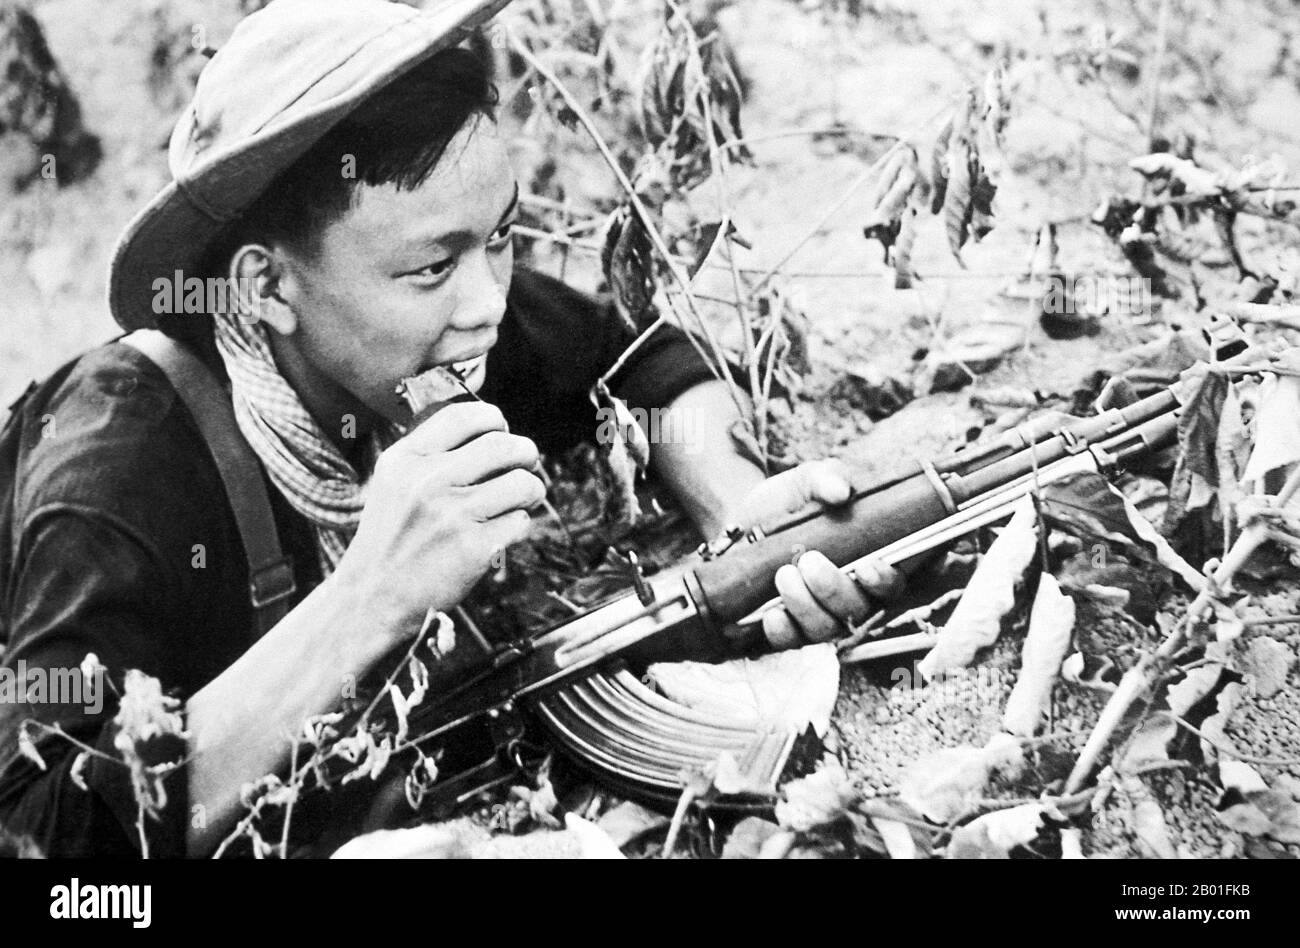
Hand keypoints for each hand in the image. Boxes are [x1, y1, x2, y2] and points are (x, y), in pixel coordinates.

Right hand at [334, 401, 544, 637]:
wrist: (372, 598)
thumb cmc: (391, 538)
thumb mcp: (393, 482)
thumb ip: (430, 452)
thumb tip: (492, 428)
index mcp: (406, 459)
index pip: (464, 415)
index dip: (495, 419)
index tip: (502, 431)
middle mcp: (428, 482)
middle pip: (504, 445)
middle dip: (526, 453)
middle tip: (525, 464)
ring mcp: (452, 516)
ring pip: (523, 483)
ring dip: (531, 490)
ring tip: (521, 499)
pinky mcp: (474, 548)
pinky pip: (520, 522)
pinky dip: (517, 526)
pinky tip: (499, 533)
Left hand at [724, 459, 902, 647]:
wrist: (741, 519)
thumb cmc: (789, 501)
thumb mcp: (807, 481)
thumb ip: (826, 478)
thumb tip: (839, 490)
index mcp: (869, 561)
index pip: (892, 583)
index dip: (885, 581)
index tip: (867, 566)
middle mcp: (850, 596)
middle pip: (858, 610)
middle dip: (834, 589)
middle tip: (809, 561)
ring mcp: (819, 615)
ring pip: (825, 628)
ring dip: (806, 605)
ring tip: (785, 574)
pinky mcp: (786, 627)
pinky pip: (790, 642)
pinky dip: (783, 631)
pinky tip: (772, 614)